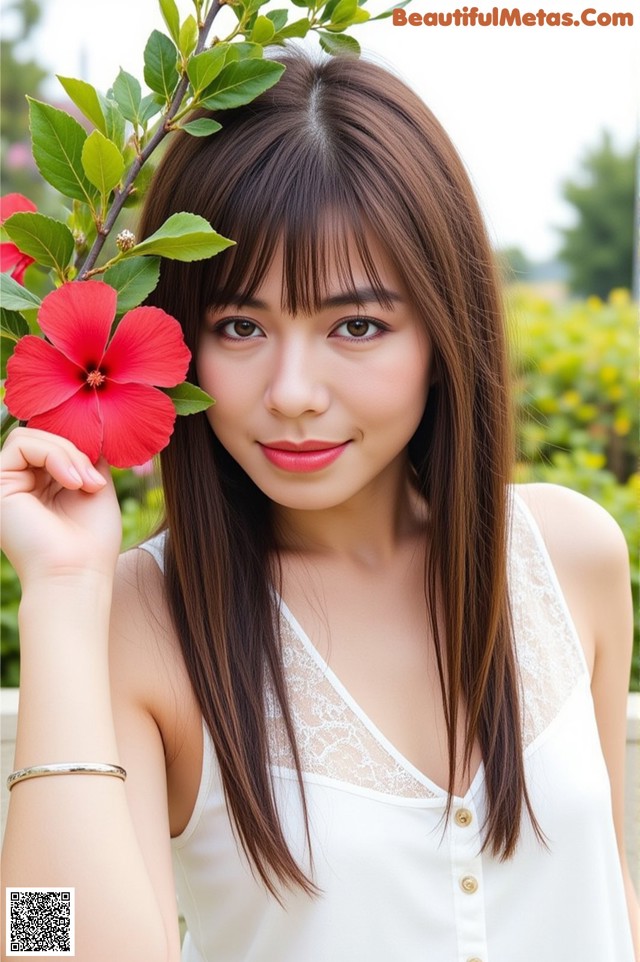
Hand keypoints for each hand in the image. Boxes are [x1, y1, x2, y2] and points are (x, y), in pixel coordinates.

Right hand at [0, 427, 121, 584]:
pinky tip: (73, 482)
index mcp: (41, 485)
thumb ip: (86, 456)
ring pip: (32, 435)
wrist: (77, 574)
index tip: (102, 469)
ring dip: (67, 453)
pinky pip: (22, 443)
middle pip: (42, 436)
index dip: (78, 445)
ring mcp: (6, 484)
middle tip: (96, 482)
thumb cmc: (92, 542)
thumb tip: (85, 429)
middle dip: (76, 450)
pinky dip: (55, 455)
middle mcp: (20, 484)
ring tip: (85, 484)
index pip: (54, 442)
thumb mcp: (96, 486)